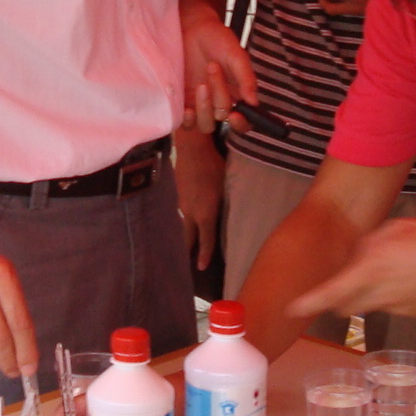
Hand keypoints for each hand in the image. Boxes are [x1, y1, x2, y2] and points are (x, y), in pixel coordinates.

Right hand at [175, 131, 223, 270]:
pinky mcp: (176, 194)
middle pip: (187, 239)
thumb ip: (228, 204)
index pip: (205, 241)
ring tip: (186, 245)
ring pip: (182, 225)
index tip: (200, 268)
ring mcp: (181, 204)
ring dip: (185, 236)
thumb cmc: (214, 165)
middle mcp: (190, 213)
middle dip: (187, 251)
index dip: (203, 255)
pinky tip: (187, 219)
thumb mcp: (227, 186)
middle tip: (187, 264)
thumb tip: (239, 215)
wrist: (191, 148)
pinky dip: (184, 220)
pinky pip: (180, 212)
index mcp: (205, 214)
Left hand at [179, 0, 255, 132]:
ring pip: (204, 124)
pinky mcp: (180, 102)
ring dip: (203, 109)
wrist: (189, 27)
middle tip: (213, 68)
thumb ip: (246, 77)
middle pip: (222, 117)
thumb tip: (253, 102)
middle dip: (220, 98)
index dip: (242, 123)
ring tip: (201, 85)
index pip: (244, 120)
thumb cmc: (215, 38)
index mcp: (236, 93)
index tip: (235, 115)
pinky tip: (185, 107)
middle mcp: (218, 102)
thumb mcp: (235, 54)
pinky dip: (185, 119)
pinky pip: (183, 123)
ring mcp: (198, 104)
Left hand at [288, 218, 415, 318]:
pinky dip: (397, 297)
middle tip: (350, 281)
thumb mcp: (394, 229)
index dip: (308, 303)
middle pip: (346, 306)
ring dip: (373, 293)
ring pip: (373, 305)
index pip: (330, 293)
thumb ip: (368, 245)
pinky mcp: (414, 314)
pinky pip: (396, 307)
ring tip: (396, 271)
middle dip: (341, 299)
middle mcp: (380, 294)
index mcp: (370, 270)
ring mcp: (398, 308)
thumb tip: (357, 256)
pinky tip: (415, 279)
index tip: (292, 309)